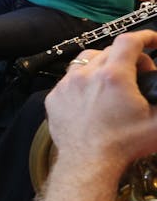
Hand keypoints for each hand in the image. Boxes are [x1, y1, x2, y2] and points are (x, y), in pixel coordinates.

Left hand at [46, 30, 156, 168]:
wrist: (88, 163)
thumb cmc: (123, 144)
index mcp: (114, 76)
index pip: (130, 41)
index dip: (145, 36)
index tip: (153, 40)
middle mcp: (86, 76)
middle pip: (110, 51)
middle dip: (128, 58)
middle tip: (139, 76)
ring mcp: (66, 86)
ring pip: (86, 61)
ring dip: (103, 65)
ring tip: (114, 82)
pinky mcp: (54, 98)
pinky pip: (69, 80)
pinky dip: (83, 82)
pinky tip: (93, 97)